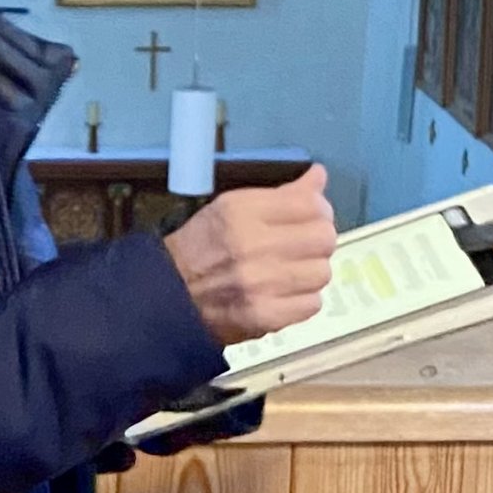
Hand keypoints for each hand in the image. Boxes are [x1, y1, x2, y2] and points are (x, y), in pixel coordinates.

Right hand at [162, 166, 337, 345]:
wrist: (168, 297)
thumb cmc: (200, 248)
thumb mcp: (231, 207)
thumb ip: (281, 194)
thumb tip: (319, 176)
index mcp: (242, 211)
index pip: (311, 204)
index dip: (320, 209)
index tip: (313, 216)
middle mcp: (253, 245)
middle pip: (324, 238)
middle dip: (319, 240)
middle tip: (305, 245)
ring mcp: (260, 283)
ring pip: (322, 272)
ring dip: (311, 271)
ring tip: (292, 271)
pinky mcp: (265, 316)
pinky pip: (312, 304)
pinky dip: (303, 299)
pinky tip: (286, 293)